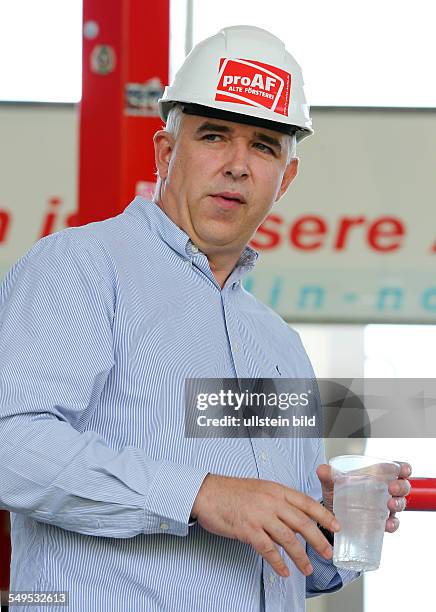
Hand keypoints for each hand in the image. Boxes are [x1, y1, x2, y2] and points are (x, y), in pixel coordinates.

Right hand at [191, 474, 339, 577]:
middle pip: (302, 522)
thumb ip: (277, 502)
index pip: (306, 502)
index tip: (336, 526)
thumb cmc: (231, 491)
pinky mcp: (247, 529)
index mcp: (276, 489)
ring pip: (288, 539)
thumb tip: (292, 519)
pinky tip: (283, 571)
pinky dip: (277, 562)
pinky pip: (267, 549)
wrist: (206, 492)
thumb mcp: (260, 490)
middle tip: (328, 553)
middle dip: (318, 540)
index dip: (323, 515)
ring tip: (307, 569)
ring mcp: (259, 515)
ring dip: (300, 557)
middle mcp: (271, 501)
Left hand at [316, 461, 411, 532]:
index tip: (402, 470)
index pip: (396, 469)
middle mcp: (384, 490)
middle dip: (401, 486)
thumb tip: (323, 470)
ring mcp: (385, 507)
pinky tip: (387, 524)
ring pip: (400, 504)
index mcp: (376, 476)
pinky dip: (392, 524)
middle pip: (403, 486)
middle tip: (392, 488)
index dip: (403, 469)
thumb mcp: (332, 483)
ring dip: (398, 504)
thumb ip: (328, 475)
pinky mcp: (381, 522)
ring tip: (390, 505)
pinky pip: (393, 523)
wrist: (331, 515)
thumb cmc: (337, 493)